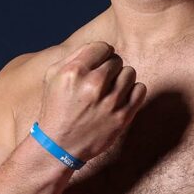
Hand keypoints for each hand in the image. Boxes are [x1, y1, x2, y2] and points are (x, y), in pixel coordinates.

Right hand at [36, 42, 146, 160]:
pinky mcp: (122, 117)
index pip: (103, 47)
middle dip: (109, 69)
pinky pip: (140, 89)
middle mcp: (93, 85)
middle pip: (117, 60)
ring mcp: (110, 102)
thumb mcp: (53, 76)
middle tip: (99, 83)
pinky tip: (120, 98)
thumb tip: (102, 47)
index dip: (100, 55)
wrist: (60, 146)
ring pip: (130, 73)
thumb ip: (75, 56)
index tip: (96, 66)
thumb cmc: (56, 107)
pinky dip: (133, 92)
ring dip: (121, 80)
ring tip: (109, 91)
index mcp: (74, 71)